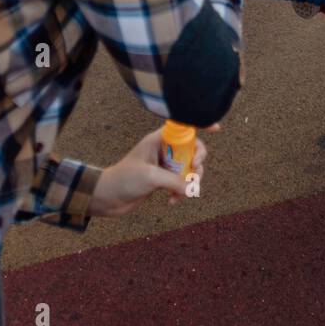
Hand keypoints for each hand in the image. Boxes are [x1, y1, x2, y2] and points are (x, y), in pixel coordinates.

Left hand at [87, 124, 213, 216]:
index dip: (200, 124)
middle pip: (192, 150)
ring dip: (190, 182)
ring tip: (183, 194)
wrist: (107, 198)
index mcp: (158, 140)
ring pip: (189, 169)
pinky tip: (172, 201)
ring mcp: (164, 165)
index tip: (217, 128)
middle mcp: (163, 150)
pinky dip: (181, 193)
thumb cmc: (124, 180)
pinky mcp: (162, 180)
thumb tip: (192, 188)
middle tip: (194, 173)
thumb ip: (174, 180)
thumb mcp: (151, 177)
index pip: (183, 127)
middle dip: (198, 163)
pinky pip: (181, 183)